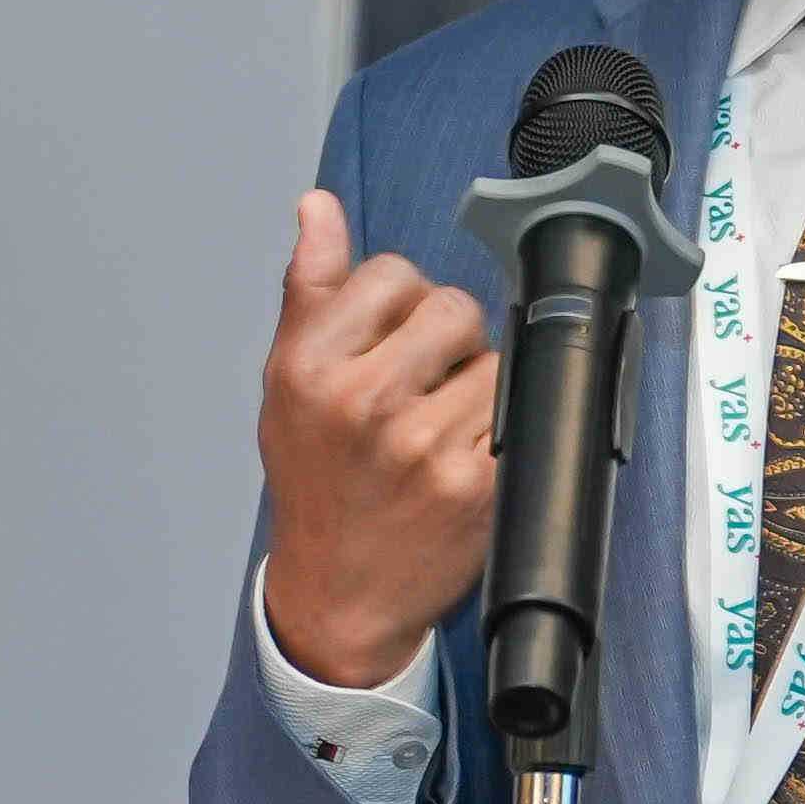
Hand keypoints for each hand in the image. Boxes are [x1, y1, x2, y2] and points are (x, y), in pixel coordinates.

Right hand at [259, 189, 494, 685]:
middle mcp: (362, 402)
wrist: (338, 595)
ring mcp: (422, 446)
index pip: (393, 274)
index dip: (401, 302)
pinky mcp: (476, 485)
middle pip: (455, 308)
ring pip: (493, 361)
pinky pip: (516, 416)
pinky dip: (501, 431)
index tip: (388, 341)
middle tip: (420, 385)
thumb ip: (312, 289)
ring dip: (477, 387)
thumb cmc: (315, 484)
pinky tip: (462, 457)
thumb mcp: (288, 384)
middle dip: (447, 339)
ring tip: (437, 427)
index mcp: (310, 368)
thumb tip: (317, 208)